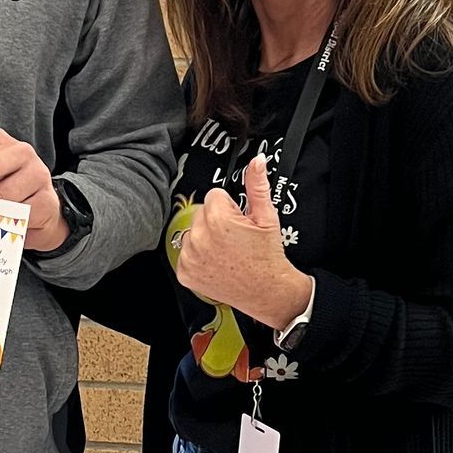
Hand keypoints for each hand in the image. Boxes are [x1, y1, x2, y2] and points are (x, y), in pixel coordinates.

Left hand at [174, 156, 311, 330]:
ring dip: (205, 238)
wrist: (266, 290)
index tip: (238, 221)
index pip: (214, 196)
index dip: (229, 207)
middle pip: (202, 213)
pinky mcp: (185, 272)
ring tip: (226, 251)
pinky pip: (185, 254)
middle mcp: (200, 237)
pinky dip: (197, 257)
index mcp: (218, 218)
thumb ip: (257, 186)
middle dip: (216, 221)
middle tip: (234, 238)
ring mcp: (190, 256)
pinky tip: (216, 262)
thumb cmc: (267, 257)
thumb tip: (256, 161)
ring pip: (192, 232)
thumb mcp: (267, 217)